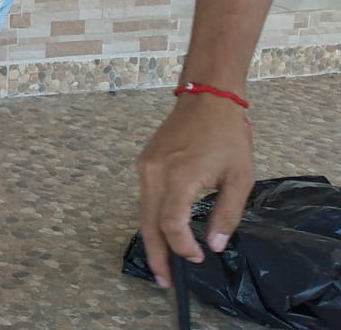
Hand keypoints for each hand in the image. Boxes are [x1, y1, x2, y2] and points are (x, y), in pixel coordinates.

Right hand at [134, 93, 253, 287]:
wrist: (205, 100)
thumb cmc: (227, 137)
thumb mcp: (240, 178)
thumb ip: (227, 214)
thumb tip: (213, 244)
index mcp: (179, 177)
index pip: (171, 223)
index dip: (182, 247)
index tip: (199, 258)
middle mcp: (154, 174)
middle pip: (148, 223)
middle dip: (157, 254)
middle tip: (166, 281)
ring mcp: (145, 168)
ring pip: (143, 212)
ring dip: (153, 239)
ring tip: (164, 263)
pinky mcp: (144, 164)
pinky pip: (145, 198)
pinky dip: (152, 219)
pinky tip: (163, 232)